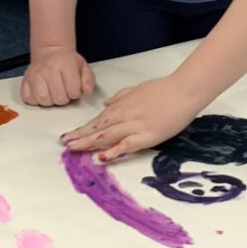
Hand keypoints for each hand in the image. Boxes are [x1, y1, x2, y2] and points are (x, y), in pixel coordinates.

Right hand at [20, 45, 95, 107]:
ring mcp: (34, 75)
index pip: (73, 92)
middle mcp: (48, 69)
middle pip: (59, 99)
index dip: (75, 93)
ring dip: (50, 100)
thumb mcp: (83, 67)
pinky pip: (29, 99)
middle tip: (63, 90)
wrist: (49, 52)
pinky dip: (36, 100)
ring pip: (44, 100)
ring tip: (52, 92)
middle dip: (64, 98)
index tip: (73, 87)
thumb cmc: (66, 62)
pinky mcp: (25, 82)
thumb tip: (87, 92)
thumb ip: (88, 80)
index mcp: (65, 64)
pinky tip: (42, 92)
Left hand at [60, 75, 204, 162]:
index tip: (68, 136)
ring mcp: (134, 126)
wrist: (182, 90)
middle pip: (97, 129)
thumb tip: (106, 105)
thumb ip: (120, 97)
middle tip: (64, 144)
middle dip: (79, 137)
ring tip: (73, 149)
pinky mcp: (146, 136)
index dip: (82, 129)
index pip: (97, 120)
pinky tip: (101, 158)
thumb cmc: (163, 89)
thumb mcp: (137, 89)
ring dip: (88, 143)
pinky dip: (113, 152)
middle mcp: (123, 116)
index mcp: (121, 106)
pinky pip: (126, 145)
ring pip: (106, 136)